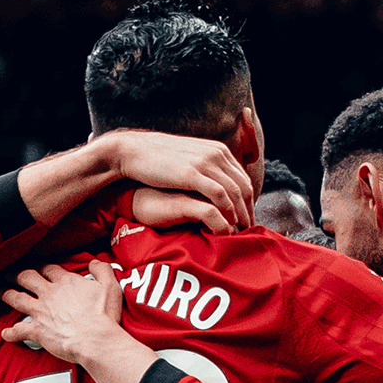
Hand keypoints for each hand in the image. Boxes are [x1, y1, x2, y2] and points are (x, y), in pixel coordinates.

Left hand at [0, 261, 129, 362]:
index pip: (48, 268)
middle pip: (27, 278)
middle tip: (11, 273)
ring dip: (7, 294)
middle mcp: (49, 294)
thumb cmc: (104, 315)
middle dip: (17, 274)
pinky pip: (19, 330)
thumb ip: (102, 270)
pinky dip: (11, 333)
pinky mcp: (37, 330)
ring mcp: (41, 312)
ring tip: (2, 291)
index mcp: (65, 282)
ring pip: (17, 298)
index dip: (42, 266)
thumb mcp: (110, 286)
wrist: (95, 339)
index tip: (39, 266)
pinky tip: (5, 334)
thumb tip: (94, 263)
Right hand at [103, 130, 253, 228]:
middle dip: (248, 211)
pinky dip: (227, 211)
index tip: (247, 219)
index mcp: (218, 150)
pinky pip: (219, 195)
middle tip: (248, 231)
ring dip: (240, 214)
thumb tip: (214, 184)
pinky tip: (226, 225)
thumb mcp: (189, 159)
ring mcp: (205, 163)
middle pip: (243, 187)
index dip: (248, 201)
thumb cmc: (158, 159)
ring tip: (239, 232)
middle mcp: (216, 154)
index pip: (243, 178)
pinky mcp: (192, 174)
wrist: (134, 151)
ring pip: (235, 192)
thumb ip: (204, 169)